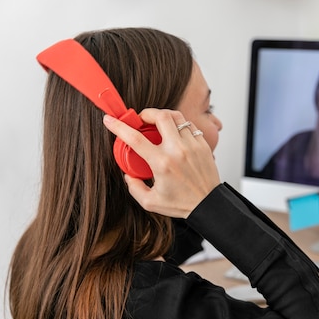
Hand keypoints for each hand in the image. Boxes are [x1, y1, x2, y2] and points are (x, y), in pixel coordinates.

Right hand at [103, 109, 220, 217]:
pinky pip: (190, 125)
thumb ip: (134, 187)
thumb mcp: (150, 202)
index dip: (119, 126)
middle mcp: (177, 151)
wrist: (208, 205)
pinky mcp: (203, 145)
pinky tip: (174, 132)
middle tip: (141, 119)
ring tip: (158, 124)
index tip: (109, 120)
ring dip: (164, 116)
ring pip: (177, 117)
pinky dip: (179, 124)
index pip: (135, 138)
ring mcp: (192, 146)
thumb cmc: (182, 204)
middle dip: (146, 113)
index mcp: (162, 163)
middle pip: (160, 116)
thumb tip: (128, 174)